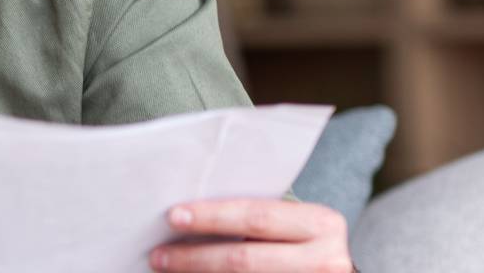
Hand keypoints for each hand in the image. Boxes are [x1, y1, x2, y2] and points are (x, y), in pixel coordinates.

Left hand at [149, 198, 351, 271]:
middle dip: (195, 257)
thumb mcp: (295, 226)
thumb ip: (258, 219)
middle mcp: (325, 259)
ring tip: (167, 269)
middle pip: (244, 259)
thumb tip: (190, 216)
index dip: (212, 217)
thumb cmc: (306, 246)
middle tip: (158, 255)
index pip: (256, 217)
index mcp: (321, 224)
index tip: (173, 217)